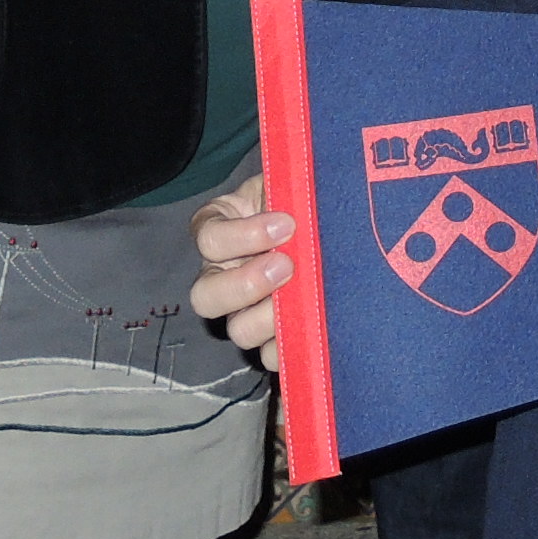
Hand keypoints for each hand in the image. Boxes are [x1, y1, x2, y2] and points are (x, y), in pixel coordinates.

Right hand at [189, 189, 295, 368]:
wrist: (332, 222)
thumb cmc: (302, 197)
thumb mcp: (287, 182)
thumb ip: (282, 187)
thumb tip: (294, 199)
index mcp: (219, 228)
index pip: (210, 239)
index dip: (245, 235)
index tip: (287, 223)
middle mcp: (222, 273)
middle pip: (206, 296)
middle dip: (246, 285)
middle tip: (287, 267)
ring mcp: (244, 310)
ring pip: (236, 330)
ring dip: (268, 318)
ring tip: (304, 299)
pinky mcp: (272, 336)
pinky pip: (269, 355)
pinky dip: (288, 347)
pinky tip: (312, 329)